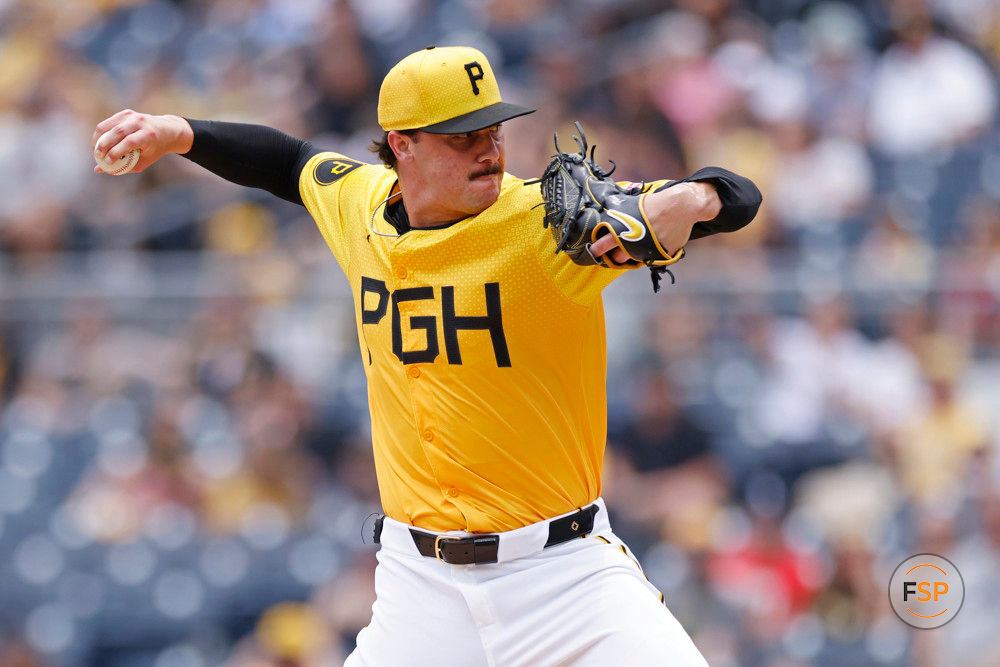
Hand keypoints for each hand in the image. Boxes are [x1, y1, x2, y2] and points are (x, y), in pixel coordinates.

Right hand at [92, 110, 193, 173]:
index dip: (116, 152)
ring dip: (98, 137)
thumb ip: (123, 166)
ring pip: (109, 125)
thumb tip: (98, 169)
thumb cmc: (154, 150)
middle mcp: (140, 123)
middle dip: (104, 144)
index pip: (129, 142)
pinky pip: (109, 122)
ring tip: (95, 149)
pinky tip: (99, 141)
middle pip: (118, 132)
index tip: (108, 162)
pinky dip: (101, 132)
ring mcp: (133, 116)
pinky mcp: (126, 113)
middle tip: (97, 156)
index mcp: (149, 135)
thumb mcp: (144, 161)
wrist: (167, 131)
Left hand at [590, 181, 720, 263]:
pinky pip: (651, 258)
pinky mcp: (660, 256)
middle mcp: (632, 245)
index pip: (602, 245)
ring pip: (633, 261)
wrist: (681, 206)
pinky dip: (650, 253)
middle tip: (616, 250)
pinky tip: (652, 242)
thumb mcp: (631, 204)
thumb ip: (618, 212)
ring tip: (634, 245)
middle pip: (616, 258)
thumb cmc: (655, 203)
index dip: (596, 250)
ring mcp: (646, 252)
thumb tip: (607, 209)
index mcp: (622, 231)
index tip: (594, 252)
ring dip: (631, 256)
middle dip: (615, 255)